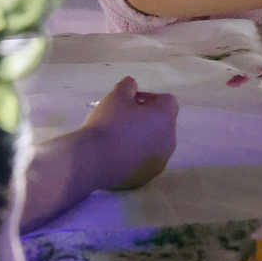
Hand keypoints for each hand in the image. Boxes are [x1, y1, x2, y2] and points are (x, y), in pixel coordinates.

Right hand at [78, 76, 180, 190]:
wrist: (91, 161)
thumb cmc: (107, 124)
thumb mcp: (115, 97)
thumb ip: (127, 86)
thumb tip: (132, 83)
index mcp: (165, 118)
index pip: (168, 101)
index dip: (150, 97)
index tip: (130, 101)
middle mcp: (169, 140)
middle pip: (163, 123)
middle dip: (147, 118)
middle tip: (123, 118)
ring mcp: (160, 161)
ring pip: (156, 143)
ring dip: (143, 138)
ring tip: (119, 138)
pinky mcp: (148, 177)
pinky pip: (146, 161)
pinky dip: (137, 156)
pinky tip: (117, 155)